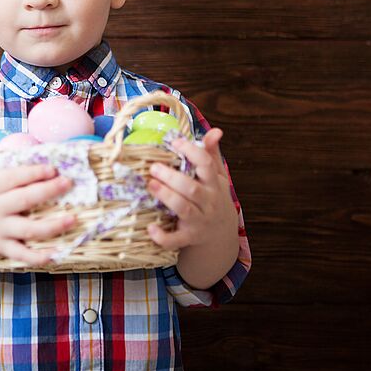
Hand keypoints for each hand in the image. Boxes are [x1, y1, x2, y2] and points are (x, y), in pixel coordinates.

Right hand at [0, 144, 76, 265]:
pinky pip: (22, 254)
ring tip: (73, 218)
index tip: (52, 168)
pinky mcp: (1, 247)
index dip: (33, 172)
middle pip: (25, 200)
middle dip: (49, 191)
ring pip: (29, 229)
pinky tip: (57, 254)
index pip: (12, 178)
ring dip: (53, 225)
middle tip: (68, 183)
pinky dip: (39, 256)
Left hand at [144, 128, 238, 249]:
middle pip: (192, 188)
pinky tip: (151, 228)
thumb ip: (211, 153)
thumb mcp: (216, 176)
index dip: (191, 151)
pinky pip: (175, 240)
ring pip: (184, 209)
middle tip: (153, 167)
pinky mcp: (188, 238)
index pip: (206, 165)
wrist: (220, 233)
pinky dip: (163, 236)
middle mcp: (208, 202)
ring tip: (151, 185)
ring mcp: (199, 221)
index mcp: (214, 184)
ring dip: (167, 197)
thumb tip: (215, 131)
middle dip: (172, 177)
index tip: (175, 142)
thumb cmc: (212, 197)